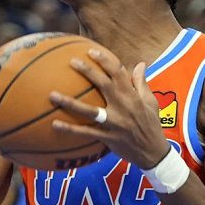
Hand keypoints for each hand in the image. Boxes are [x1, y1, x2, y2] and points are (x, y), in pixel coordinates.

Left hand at [48, 48, 169, 168]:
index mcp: (132, 96)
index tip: (91, 51)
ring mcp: (113, 123)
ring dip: (69, 103)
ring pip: (89, 111)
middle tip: (72, 61)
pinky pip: (85, 133)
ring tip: (52, 95)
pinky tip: (54, 124)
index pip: (118, 73)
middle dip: (88, 72)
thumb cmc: (151, 124)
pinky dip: (70, 129)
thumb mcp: (151, 102)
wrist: (153, 153)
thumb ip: (142, 82)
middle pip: (103, 85)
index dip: (105, 60)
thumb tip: (140, 63)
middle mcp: (122, 107)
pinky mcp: (107, 138)